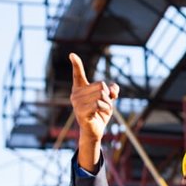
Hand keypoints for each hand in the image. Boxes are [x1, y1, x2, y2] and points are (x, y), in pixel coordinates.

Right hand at [68, 52, 118, 170]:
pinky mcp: (81, 112)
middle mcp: (76, 95)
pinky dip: (104, 109)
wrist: (94, 131)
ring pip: (101, 95)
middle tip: (103, 105)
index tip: (72, 54)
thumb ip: (112, 91)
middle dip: (107, 95)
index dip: (76, 64)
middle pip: (101, 85)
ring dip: (107, 104)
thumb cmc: (99, 113)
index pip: (77, 74)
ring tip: (101, 111)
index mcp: (80, 89)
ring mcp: (77, 104)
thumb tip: (113, 89)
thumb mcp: (108, 100)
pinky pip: (98, 104)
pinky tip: (100, 114)